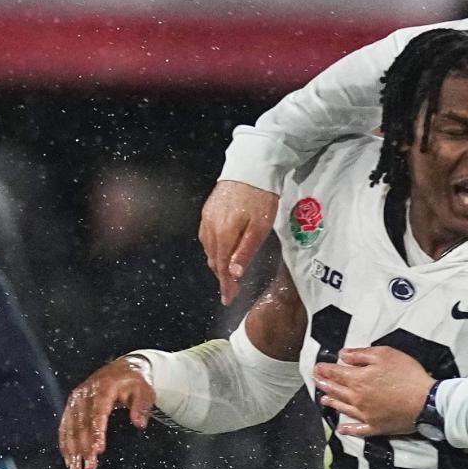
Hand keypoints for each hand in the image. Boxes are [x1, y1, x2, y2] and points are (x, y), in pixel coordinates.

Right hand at [58, 358, 155, 468]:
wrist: (122, 368)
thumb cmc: (135, 382)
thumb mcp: (145, 390)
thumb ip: (142, 406)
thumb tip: (140, 424)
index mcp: (103, 389)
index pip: (98, 413)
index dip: (97, 432)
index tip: (98, 450)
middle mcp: (85, 394)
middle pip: (82, 424)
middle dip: (84, 447)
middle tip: (89, 467)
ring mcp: (76, 400)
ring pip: (70, 428)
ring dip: (72, 450)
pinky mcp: (72, 406)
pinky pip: (65, 426)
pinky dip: (65, 443)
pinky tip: (67, 458)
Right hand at [199, 180, 279, 305]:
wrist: (250, 169)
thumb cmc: (260, 199)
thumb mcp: (259, 228)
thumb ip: (245, 251)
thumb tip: (234, 274)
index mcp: (223, 235)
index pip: (222, 267)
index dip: (226, 285)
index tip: (228, 300)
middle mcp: (210, 228)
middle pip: (214, 260)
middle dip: (221, 277)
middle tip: (230, 292)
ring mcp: (207, 218)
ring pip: (209, 249)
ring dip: (217, 264)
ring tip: (227, 276)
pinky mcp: (208, 210)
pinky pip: (207, 237)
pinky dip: (213, 249)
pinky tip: (221, 252)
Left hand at [313, 347, 431, 436]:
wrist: (426, 401)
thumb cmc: (407, 375)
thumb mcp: (385, 355)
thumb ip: (361, 355)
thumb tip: (342, 356)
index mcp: (357, 379)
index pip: (335, 373)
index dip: (325, 369)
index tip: (317, 367)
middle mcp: (356, 398)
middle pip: (336, 390)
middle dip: (324, 384)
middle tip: (316, 380)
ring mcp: (365, 415)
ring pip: (343, 408)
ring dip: (332, 403)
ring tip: (324, 399)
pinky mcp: (376, 427)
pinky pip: (358, 430)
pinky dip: (349, 430)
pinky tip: (342, 429)